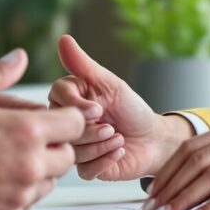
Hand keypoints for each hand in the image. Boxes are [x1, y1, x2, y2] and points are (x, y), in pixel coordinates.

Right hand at [0, 49, 85, 209]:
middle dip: (54, 146)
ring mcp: (20, 194)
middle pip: (67, 157)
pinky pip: (28, 204)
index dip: (64, 118)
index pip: (74, 124)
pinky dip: (19, 193)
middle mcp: (31, 165)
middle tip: (28, 140)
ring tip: (8, 160)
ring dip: (38, 171)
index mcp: (26, 131)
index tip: (48, 119)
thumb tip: (19, 57)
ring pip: (49, 183)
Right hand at [48, 35, 190, 181]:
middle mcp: (68, 124)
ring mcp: (76, 147)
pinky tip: (119, 151)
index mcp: (69, 100)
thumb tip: (63, 39)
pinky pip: (85, 170)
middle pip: (63, 127)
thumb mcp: (110, 84)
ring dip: (101, 144)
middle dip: (91, 129)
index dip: (75, 105)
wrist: (153, 139)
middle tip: (111, 126)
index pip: (56, 97)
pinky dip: (106, 159)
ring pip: (74, 150)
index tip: (97, 108)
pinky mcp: (87, 168)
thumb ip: (84, 65)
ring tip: (118, 138)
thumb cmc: (132, 109)